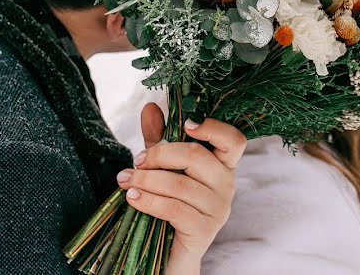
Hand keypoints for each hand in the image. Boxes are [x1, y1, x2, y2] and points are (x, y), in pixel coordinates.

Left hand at [116, 103, 245, 274]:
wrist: (169, 253)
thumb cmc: (170, 203)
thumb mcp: (163, 168)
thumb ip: (159, 139)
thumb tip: (150, 106)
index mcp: (222, 165)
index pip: (234, 140)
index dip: (213, 128)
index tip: (186, 124)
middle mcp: (227, 185)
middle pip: (196, 156)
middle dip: (159, 155)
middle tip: (136, 161)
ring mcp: (218, 209)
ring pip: (179, 184)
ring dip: (146, 180)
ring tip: (125, 180)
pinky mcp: (204, 231)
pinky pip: (173, 208)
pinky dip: (147, 200)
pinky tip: (131, 197)